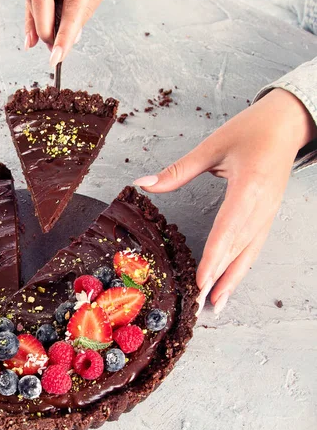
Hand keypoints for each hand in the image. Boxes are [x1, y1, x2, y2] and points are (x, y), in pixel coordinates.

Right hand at [24, 0, 134, 65]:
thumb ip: (84, 11)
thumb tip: (68, 39)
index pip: (70, 5)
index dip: (62, 35)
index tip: (58, 58)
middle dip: (43, 28)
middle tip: (52, 49)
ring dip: (35, 22)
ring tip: (46, 43)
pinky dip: (32, 11)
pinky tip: (33, 31)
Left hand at [134, 89, 316, 313]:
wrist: (287, 124)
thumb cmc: (251, 130)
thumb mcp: (212, 146)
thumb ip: (177, 170)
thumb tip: (142, 183)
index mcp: (249, 188)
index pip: (228, 230)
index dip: (214, 258)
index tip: (201, 282)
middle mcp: (261, 207)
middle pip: (238, 249)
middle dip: (218, 279)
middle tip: (200, 305)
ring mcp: (267, 214)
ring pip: (248, 254)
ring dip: (232, 280)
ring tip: (215, 305)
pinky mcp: (267, 216)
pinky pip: (253, 247)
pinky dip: (241, 268)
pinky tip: (230, 282)